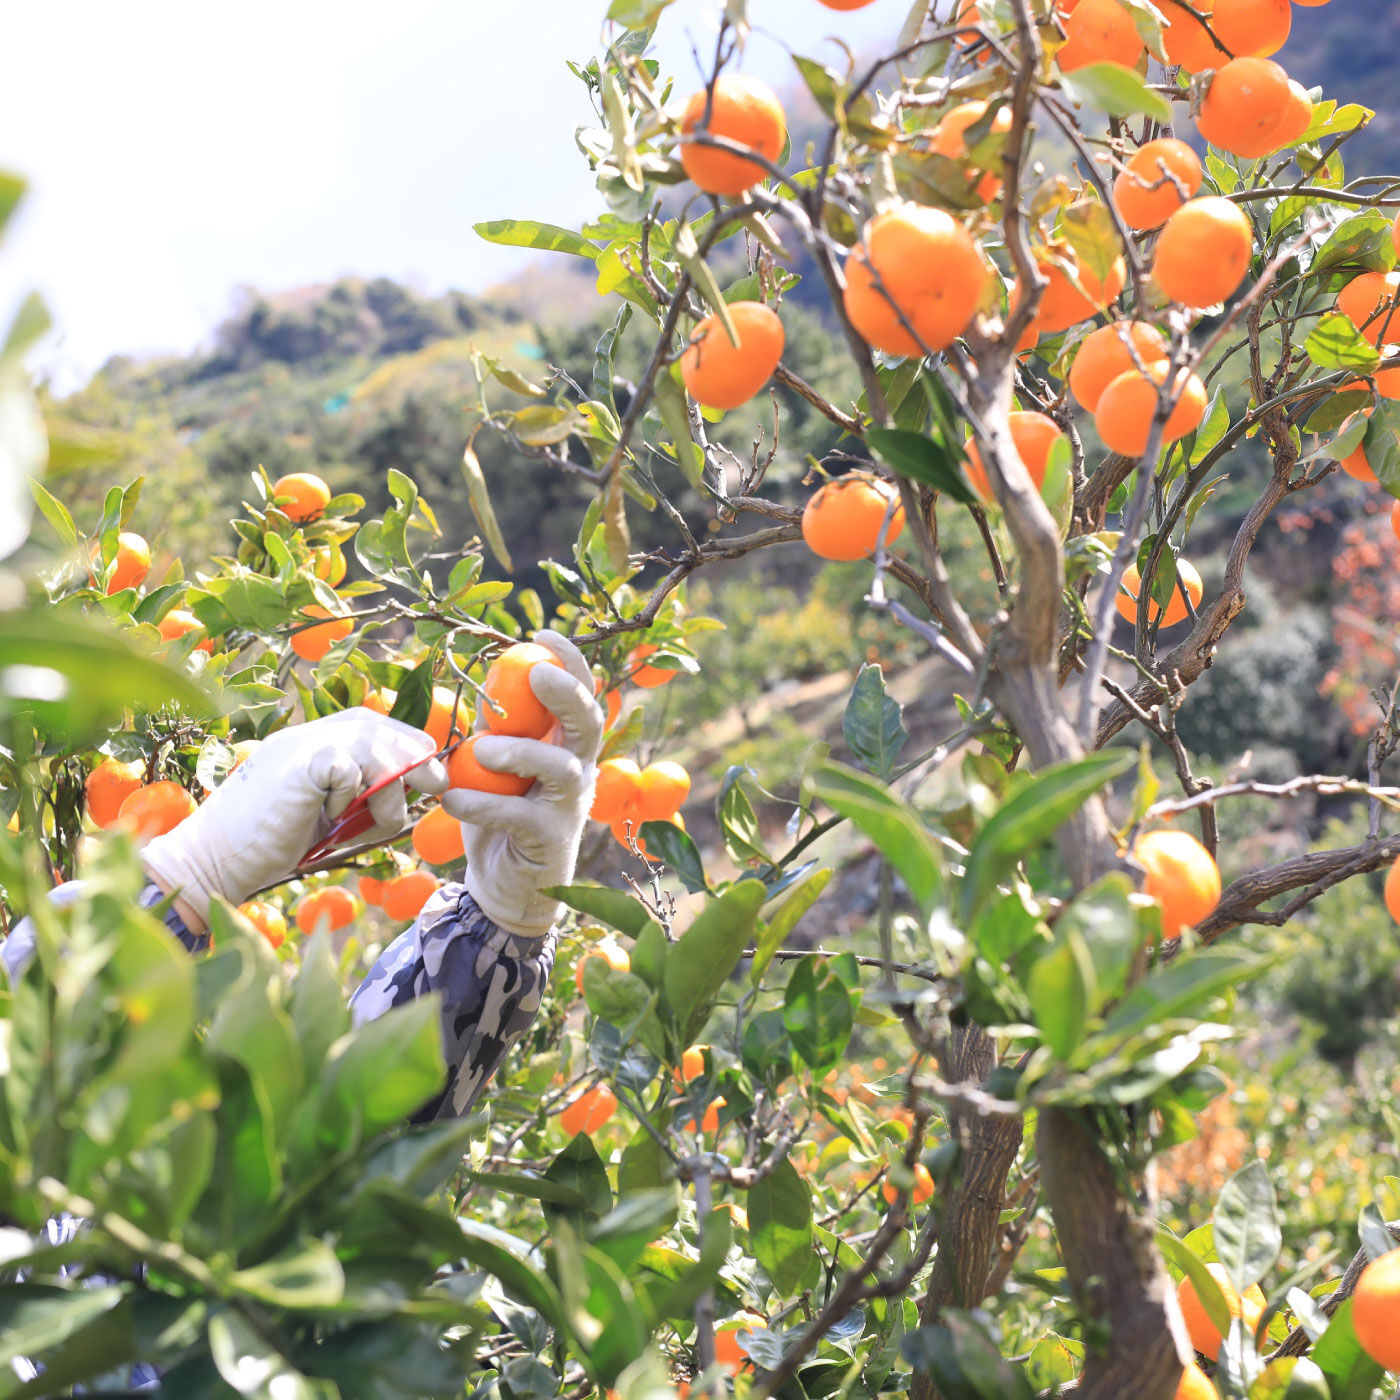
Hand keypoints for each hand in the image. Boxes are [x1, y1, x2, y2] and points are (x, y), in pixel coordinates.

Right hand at [142, 709, 447, 923]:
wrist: (212, 862)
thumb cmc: (265, 846)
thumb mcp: (324, 816)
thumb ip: (357, 798)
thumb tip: (407, 793)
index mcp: (311, 743)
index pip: (371, 723)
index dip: (406, 740)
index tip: (428, 769)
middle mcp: (305, 735)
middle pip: (376, 725)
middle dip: (415, 754)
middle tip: (435, 784)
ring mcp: (298, 746)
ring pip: (371, 744)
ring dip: (390, 786)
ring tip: (381, 819)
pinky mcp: (296, 764)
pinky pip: (347, 768)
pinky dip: (351, 795)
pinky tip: (332, 817)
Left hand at [444, 631, 602, 937]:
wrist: (504, 888)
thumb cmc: (499, 817)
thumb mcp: (494, 766)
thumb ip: (497, 730)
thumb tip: (486, 683)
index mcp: (566, 746)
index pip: (582, 694)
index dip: (569, 661)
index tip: (542, 634)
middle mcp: (579, 771)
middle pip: (590, 722)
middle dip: (568, 693)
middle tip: (536, 672)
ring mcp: (569, 807)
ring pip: (562, 769)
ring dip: (521, 752)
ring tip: (481, 749)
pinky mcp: (550, 841)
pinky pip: (519, 814)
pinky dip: (480, 803)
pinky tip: (450, 799)